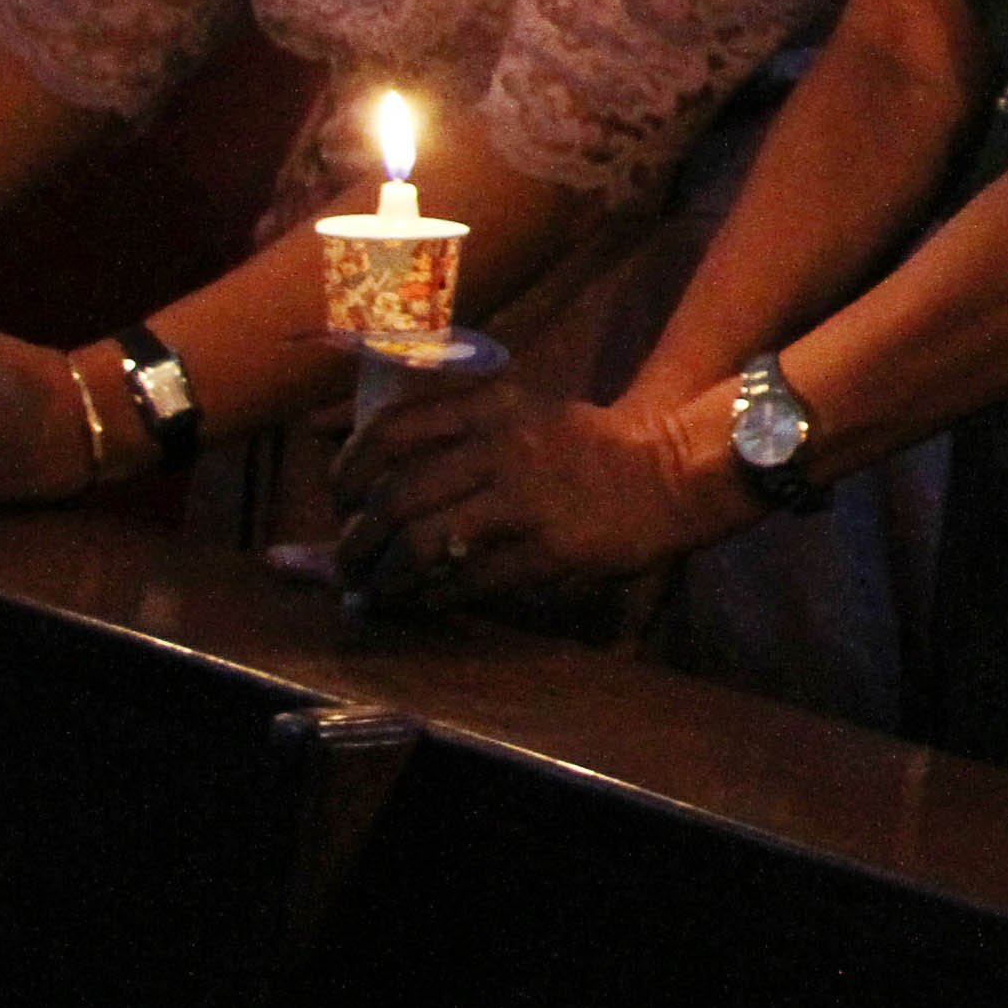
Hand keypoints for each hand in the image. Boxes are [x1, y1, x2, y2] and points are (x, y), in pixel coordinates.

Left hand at [330, 370, 723, 606]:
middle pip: (397, 497)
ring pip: (424, 544)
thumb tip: (337, 443)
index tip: (340, 500)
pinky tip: (429, 601)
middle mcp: (503, 447)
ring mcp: (527, 500)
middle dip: (356, 541)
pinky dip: (437, 597)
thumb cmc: (583, 443)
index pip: (390, 431)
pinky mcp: (549, 550)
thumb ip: (445, 426)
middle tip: (347, 565)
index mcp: (491, 405)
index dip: (348, 471)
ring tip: (376, 592)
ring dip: (387, 577)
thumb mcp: (517, 410)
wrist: (670, 470)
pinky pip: (471, 581)